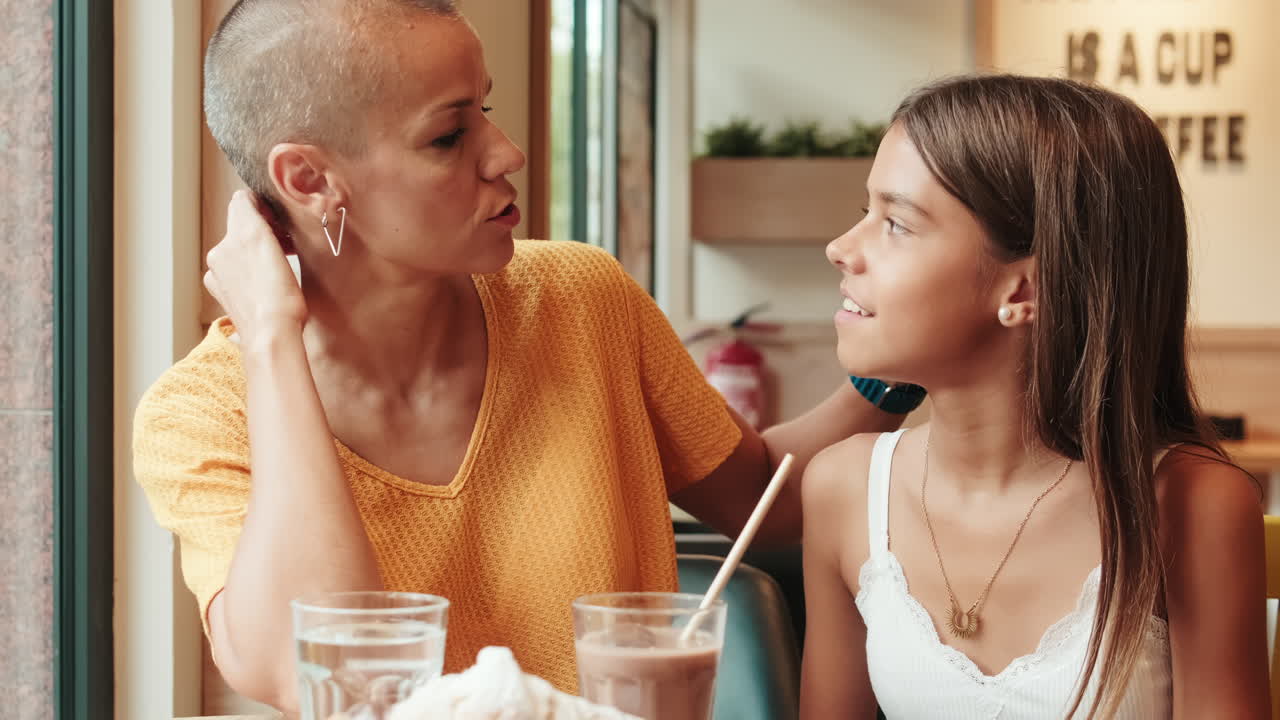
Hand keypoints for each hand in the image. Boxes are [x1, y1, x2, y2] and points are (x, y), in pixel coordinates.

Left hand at [204, 190, 307, 345]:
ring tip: (284, 266)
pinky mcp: (234, 301)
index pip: (241, 206)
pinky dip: (260, 274)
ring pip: (246, 254)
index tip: (282, 221)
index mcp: (225, 245)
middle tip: (290, 244)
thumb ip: (247, 210)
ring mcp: (224, 283)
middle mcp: (219, 261)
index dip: (265, 208)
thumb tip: (244, 198)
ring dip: (264, 254)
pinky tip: (275, 284)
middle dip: (266, 233)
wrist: (273, 337)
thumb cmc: (275, 294)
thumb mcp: (260, 239)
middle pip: (244, 231)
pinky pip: (247, 276)